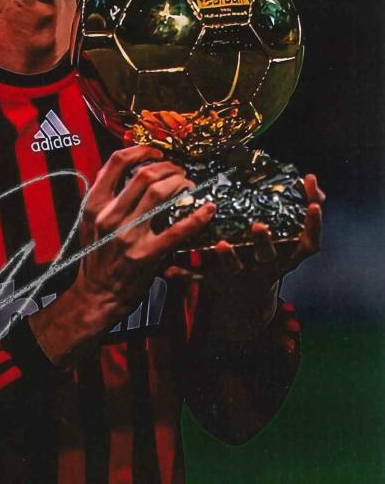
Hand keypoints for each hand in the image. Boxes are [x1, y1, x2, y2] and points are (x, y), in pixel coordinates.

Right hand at [74, 145, 215, 328]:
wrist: (96, 294)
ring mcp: (128, 235)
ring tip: (189, 185)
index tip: (156, 152)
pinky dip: (197, 217)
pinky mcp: (147, 255)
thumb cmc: (96, 256)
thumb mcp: (91, 221)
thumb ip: (105, 195)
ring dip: (180, 184)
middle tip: (179, 171)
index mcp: (95, 204)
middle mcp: (110, 216)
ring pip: (160, 194)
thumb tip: (129, 169)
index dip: (141, 151)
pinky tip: (208, 210)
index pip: (117, 162)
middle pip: (144, 175)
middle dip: (168, 168)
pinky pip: (178, 230)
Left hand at [165, 173, 324, 341]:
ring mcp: (241, 278)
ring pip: (235, 270)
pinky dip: (185, 274)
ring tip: (221, 244)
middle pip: (270, 258)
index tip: (313, 204)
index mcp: (287, 256)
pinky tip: (170, 269)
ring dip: (229, 258)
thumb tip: (314, 181)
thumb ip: (301, 209)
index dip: (314, 225)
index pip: (309, 243)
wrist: (247, 301)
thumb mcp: (288, 237)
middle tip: (259, 226)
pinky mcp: (217, 283)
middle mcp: (266, 269)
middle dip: (265, 244)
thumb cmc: (269, 255)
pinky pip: (200, 279)